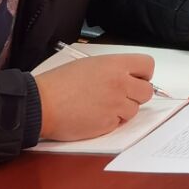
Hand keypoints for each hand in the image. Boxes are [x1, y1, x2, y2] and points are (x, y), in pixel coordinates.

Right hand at [35, 54, 156, 140]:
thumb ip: (113, 70)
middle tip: (120, 96)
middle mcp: (120, 83)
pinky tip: (94, 116)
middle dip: (136, 95)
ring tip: (101, 106)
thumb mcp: (89, 65)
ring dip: (123, 110)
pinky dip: (110, 121)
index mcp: (115, 65)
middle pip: (147, 91)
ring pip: (134, 109)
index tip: (136, 79)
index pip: (148, 65)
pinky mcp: (107, 123)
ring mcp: (115, 105)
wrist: (40, 104)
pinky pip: (119, 123)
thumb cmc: (58, 83)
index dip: (143, 74)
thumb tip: (128, 76)